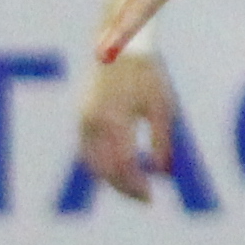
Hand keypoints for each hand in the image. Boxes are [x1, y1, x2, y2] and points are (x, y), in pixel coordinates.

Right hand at [76, 47, 182, 201]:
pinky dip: (100, 164)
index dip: (135, 186)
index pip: (123, 166)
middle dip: (123, 187)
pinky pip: (86, 150)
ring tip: (133, 185)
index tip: (150, 197)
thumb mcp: (163, 108)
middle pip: (104, 170)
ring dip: (110, 178)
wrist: (121, 48)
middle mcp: (93, 123)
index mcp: (115, 120)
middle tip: (143, 197)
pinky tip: (118, 168)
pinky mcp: (79, 116)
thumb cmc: (147, 75)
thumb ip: (164, 142)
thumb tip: (166, 174)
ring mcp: (82, 120)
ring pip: (91, 163)